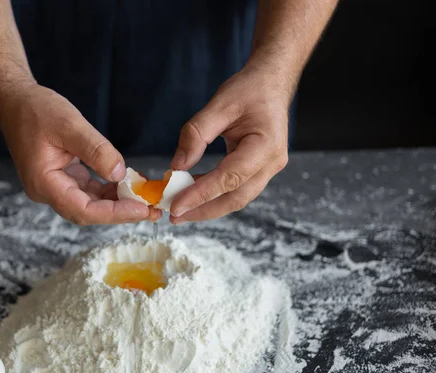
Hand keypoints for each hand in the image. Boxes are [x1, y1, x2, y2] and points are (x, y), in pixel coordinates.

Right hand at [0, 81, 160, 224]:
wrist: (16, 101)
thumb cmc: (37, 110)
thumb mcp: (70, 125)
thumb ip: (96, 151)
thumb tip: (121, 174)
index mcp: (44, 183)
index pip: (83, 210)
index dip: (114, 213)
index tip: (142, 209)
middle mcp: (47, 191)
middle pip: (88, 213)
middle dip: (121, 213)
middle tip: (153, 210)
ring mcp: (54, 187)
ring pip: (90, 204)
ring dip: (118, 203)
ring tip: (148, 199)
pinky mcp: (62, 179)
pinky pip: (89, 191)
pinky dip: (109, 190)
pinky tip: (129, 184)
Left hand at [169, 66, 291, 223]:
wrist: (271, 82)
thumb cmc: (249, 89)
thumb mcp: (219, 104)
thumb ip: (196, 134)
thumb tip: (176, 166)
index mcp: (266, 146)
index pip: (229, 178)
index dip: (201, 194)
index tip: (176, 205)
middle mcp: (271, 163)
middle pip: (236, 198)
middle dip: (203, 210)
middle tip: (174, 216)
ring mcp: (268, 169)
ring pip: (237, 198)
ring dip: (208, 206)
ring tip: (180, 210)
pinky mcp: (259, 169)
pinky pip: (236, 188)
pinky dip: (214, 194)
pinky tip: (193, 192)